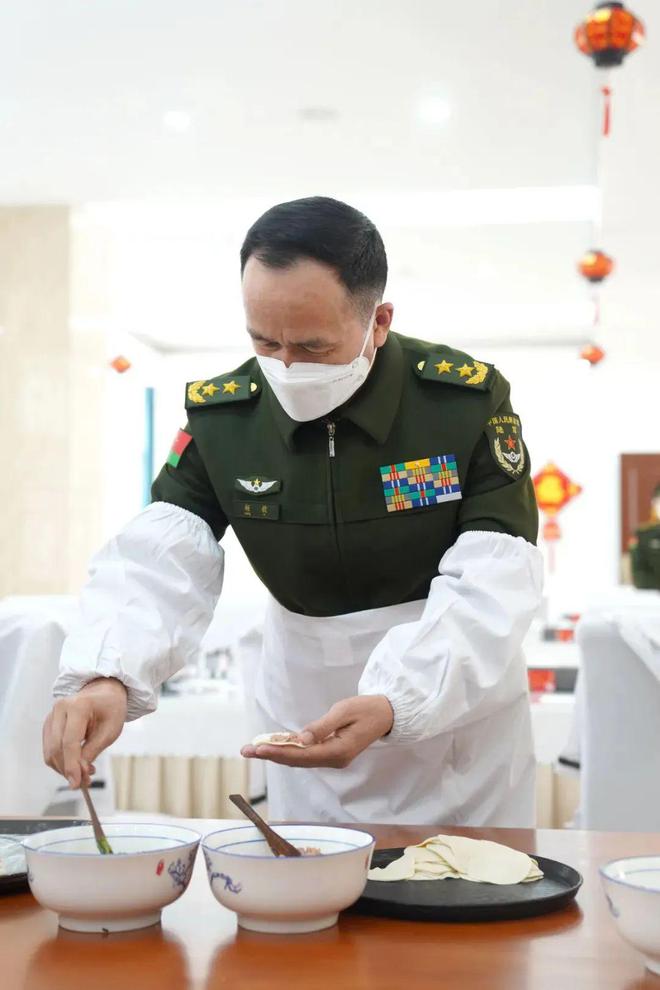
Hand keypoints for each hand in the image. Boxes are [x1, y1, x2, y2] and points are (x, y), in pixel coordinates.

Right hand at [43, 677, 127, 788]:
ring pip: (50, 751)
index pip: (69, 742)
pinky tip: (77, 764)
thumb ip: (93, 751)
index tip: (77, 784)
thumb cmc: (111, 709)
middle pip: (57, 748)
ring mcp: (51, 716)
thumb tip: (79, 773)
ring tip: (85, 773)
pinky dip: (61, 761)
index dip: (72, 766)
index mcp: (78, 706)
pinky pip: (49, 749)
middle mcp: (60, 709)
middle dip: (69, 769)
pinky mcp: (49, 724)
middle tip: (85, 782)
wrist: (104, 692)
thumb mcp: (110, 730)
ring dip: (64, 768)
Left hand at [241, 695, 393, 769]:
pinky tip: (274, 746)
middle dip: (270, 755)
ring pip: (299, 759)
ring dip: (277, 754)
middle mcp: (334, 760)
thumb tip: (300, 740)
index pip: (301, 755)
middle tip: (246, 750)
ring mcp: (333, 759)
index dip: (277, 752)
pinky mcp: (332, 753)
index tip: (257, 749)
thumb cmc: (366, 709)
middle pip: (296, 760)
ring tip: (253, 749)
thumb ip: (321, 726)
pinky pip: (306, 755)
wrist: (386, 714)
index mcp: (338, 752)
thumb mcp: (344, 711)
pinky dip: (289, 750)